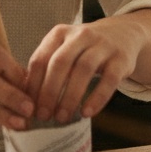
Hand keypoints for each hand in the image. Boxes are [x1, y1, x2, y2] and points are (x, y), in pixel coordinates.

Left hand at [25, 10, 150, 123]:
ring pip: (83, 69)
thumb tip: (27, 100)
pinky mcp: (121, 58)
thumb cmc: (85, 48)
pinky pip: (109, 79)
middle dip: (49, 92)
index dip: (33, 85)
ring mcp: (102, 45)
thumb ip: (48, 67)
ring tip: (62, 117)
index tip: (29, 107)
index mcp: (59, 33)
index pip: (40, 59)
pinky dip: (97, 97)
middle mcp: (80, 35)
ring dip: (70, 96)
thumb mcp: (64, 49)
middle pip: (60, 63)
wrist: (122, 33)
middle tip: (43, 116)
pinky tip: (87, 113)